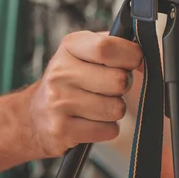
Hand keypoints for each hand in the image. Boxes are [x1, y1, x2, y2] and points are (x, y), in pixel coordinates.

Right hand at [22, 31, 142, 157]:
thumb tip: (147, 60)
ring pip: (116, 109)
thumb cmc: (67, 83)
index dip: (130, 56)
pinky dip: (105, 129)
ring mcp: (59, 102)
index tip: (133, 62)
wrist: (31, 117)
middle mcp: (60, 72)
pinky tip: (89, 122)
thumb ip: (114, 48)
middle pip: (118, 81)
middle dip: (122, 88)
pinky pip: (108, 130)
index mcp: (69, 47)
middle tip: (109, 88)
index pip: (107, 47)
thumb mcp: (82, 53)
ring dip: (113, 110)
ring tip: (96, 106)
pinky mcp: (62, 130)